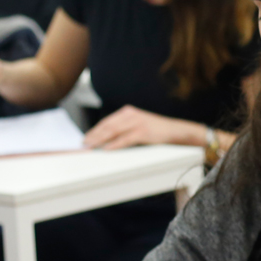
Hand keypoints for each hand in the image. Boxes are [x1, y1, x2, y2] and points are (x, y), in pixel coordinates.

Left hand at [83, 105, 200, 149]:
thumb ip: (124, 130)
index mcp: (128, 112)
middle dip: (93, 136)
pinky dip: (114, 144)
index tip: (84, 139)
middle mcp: (131, 114)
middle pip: (107, 126)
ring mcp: (137, 122)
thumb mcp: (139, 126)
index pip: (106, 122)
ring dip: (100, 140)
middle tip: (83, 145)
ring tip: (90, 147)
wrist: (177, 131)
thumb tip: (106, 141)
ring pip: (113, 131)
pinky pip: (125, 139)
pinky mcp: (143, 131)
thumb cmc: (158, 132)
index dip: (94, 130)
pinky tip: (106, 149)